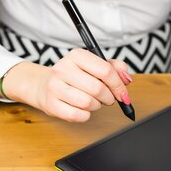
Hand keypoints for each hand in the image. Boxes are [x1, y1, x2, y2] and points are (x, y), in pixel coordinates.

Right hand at [0, 49, 132, 121]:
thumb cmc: (73, 76)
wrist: (43, 86)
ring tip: (92, 101)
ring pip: (88, 103)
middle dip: (108, 98)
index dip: (119, 85)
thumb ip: (114, 68)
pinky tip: (82, 109)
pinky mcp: (51, 104)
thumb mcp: (92, 65)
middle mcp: (63, 68)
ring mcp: (55, 87)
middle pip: (98, 89)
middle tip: (107, 98)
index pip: (105, 70)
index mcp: (76, 55)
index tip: (123, 94)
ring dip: (96, 106)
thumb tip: (127, 79)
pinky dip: (86, 115)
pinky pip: (78, 115)